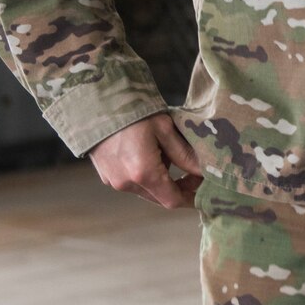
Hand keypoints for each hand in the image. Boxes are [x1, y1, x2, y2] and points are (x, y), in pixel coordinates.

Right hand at [87, 112, 202, 207]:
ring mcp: (113, 181)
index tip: (204, 189)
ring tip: (169, 156)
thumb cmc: (135, 113)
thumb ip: (185, 155)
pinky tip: (150, 155)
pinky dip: (146, 176)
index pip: (173, 200)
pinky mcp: (106, 175)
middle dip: (179, 188)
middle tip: (193, 172)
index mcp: (144, 173)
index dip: (191, 197)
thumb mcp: (166, 130)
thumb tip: (205, 171)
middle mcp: (126, 183)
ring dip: (162, 181)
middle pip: (160, 197)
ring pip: (146, 190)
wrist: (99, 104)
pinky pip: (132, 183)